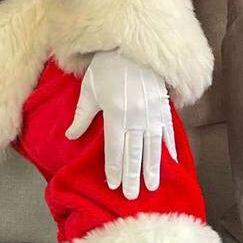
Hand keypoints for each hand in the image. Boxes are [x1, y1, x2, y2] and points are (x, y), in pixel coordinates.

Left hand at [65, 49, 175, 199]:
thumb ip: (82, 115)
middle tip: (131, 196)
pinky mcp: (163, 106)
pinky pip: (169, 131)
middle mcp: (135, 116)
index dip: (113, 168)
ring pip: (153, 147)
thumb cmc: (106, 67)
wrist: (131, 45)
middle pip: (134, 153)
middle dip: (132, 176)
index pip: (114, 148)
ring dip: (153, 168)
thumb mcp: (89, 89)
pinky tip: (173, 162)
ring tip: (152, 186)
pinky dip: (171, 147)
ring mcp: (152, 112)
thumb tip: (70, 136)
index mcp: (115, 113)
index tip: (113, 186)